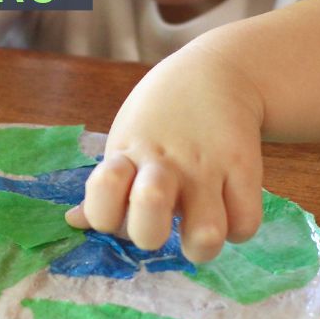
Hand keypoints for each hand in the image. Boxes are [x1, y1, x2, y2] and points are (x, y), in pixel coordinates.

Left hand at [66, 39, 265, 262]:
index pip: (100, 205)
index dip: (107, 216)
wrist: (214, 72)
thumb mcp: (125, 140)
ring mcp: (205, 168)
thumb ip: (104, 187)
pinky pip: (245, 224)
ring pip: (207, 236)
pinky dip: (238, 228)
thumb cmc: (159, 116)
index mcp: (125, 157)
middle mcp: (162, 166)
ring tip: (199, 229)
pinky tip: (228, 210)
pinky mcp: (243, 166)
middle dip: (151, 235)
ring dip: (201, 245)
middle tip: (163, 223)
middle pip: (148, 229)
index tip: (121, 206)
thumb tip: (74, 222)